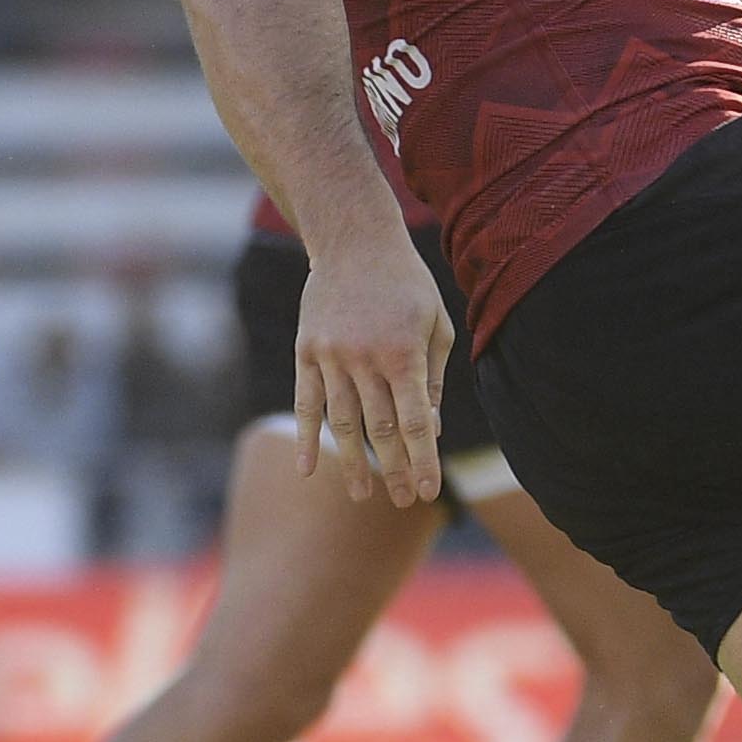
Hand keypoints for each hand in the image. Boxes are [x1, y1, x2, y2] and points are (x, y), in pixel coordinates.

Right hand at [293, 229, 457, 505]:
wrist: (354, 240)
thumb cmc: (407, 284)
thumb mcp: (436, 324)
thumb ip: (433, 378)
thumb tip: (432, 429)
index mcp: (404, 353)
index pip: (415, 423)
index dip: (423, 461)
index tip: (428, 490)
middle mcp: (366, 359)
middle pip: (380, 431)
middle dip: (395, 470)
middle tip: (404, 501)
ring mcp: (331, 357)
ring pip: (342, 424)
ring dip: (353, 463)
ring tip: (362, 495)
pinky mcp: (306, 352)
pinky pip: (305, 403)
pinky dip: (305, 438)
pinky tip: (307, 469)